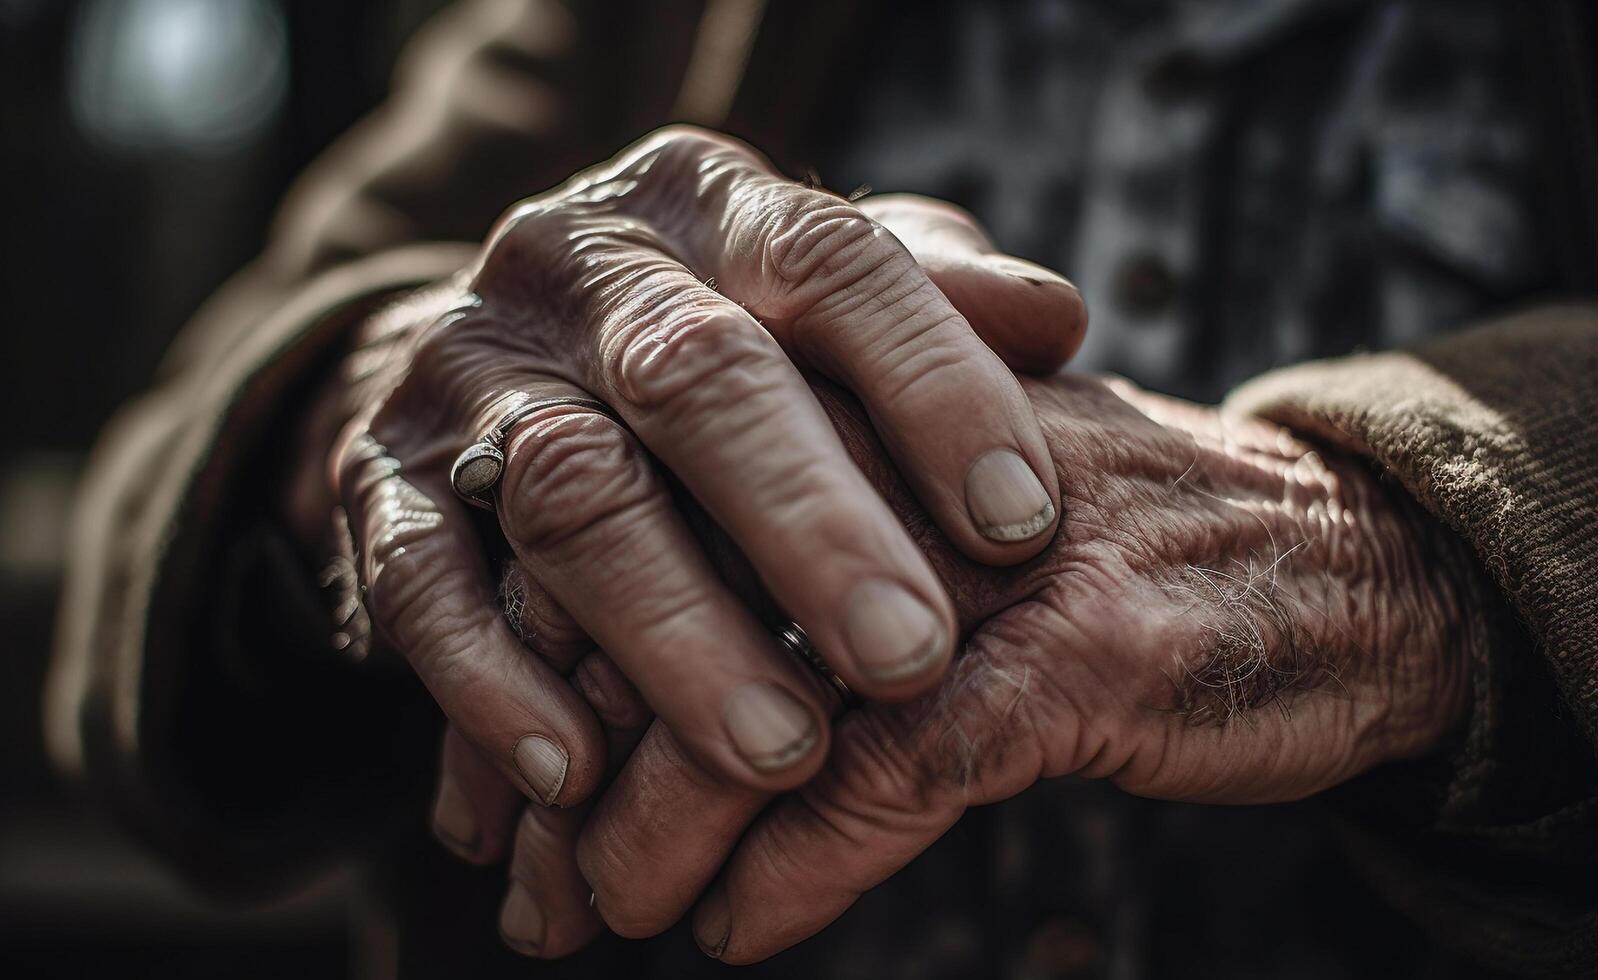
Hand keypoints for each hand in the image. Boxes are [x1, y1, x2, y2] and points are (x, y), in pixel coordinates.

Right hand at [300, 125, 1085, 890]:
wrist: (499, 346)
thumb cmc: (721, 337)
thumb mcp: (823, 298)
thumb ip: (935, 303)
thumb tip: (1056, 319)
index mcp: (713, 204)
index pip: (832, 260)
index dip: (934, 386)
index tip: (1022, 523)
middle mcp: (583, 266)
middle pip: (697, 377)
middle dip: (809, 525)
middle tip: (908, 658)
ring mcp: (472, 368)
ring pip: (568, 490)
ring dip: (674, 631)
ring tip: (776, 754)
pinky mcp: (378, 474)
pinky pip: (418, 577)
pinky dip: (494, 681)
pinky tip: (578, 774)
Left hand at [537, 372, 1481, 961]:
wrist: (1351, 568)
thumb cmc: (1113, 555)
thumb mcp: (939, 519)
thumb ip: (797, 555)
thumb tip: (612, 675)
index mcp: (849, 395)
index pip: (637, 512)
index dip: (542, 654)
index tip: (497, 782)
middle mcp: (897, 450)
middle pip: (668, 601)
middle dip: (571, 758)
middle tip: (524, 879)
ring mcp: (989, 551)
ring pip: (763, 692)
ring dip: (659, 826)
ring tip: (601, 915)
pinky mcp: (1078, 648)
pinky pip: (893, 768)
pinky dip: (803, 865)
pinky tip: (741, 927)